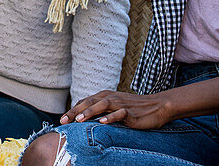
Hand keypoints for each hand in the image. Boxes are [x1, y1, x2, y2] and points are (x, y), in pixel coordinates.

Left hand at [61, 90, 175, 129]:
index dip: (72, 110)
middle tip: (63, 121)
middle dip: (75, 111)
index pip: (85, 101)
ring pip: (102, 105)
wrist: (157, 106)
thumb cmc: (134, 109)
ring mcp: (120, 104)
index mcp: (105, 96)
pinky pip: (119, 114)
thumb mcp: (115, 108)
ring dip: (89, 111)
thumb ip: (101, 111)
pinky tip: (102, 122)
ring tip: (78, 119)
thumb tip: (85, 119)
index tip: (62, 120)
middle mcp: (111, 98)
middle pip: (89, 102)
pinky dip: (110, 117)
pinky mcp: (130, 112)